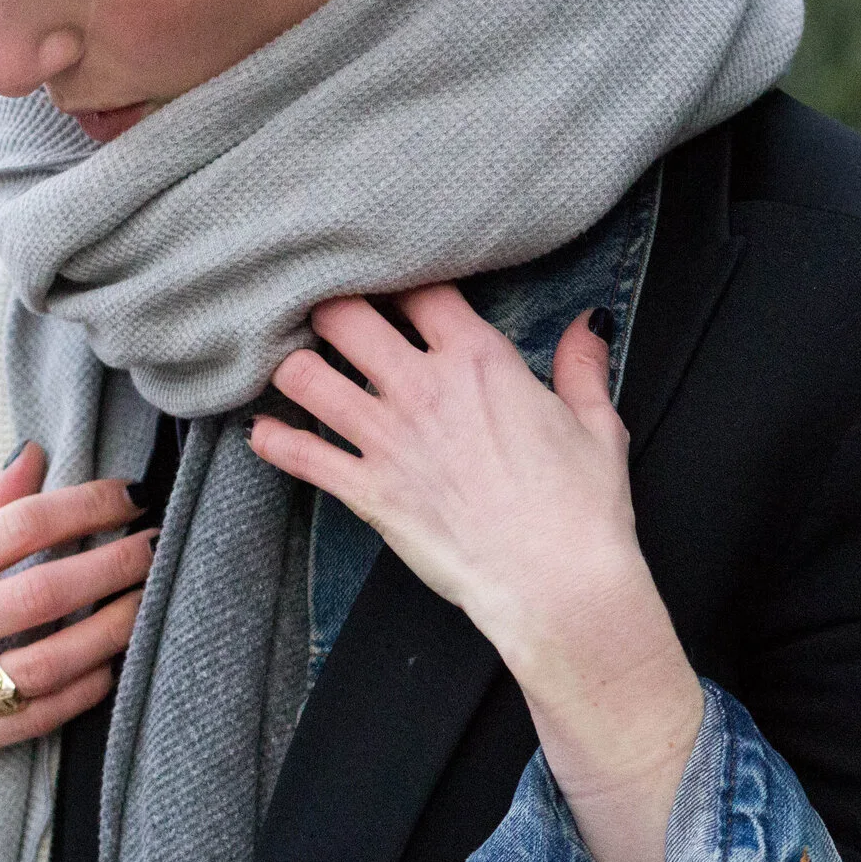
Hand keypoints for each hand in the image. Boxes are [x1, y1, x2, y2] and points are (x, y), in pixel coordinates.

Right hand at [0, 444, 152, 810]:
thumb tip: (34, 455)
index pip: (15, 528)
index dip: (83, 507)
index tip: (130, 495)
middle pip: (41, 595)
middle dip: (113, 566)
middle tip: (159, 544)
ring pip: (46, 664)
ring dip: (110, 632)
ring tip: (150, 601)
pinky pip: (37, 718)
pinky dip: (85, 690)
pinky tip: (113, 663)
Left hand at [249, 288, 703, 861]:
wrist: (558, 583)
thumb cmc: (582, 509)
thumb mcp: (596, 426)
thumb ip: (582, 368)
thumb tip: (587, 324)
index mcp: (479, 361)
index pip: (419, 289)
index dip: (397, 278)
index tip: (390, 283)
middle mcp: (423, 388)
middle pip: (345, 316)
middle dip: (330, 310)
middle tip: (325, 316)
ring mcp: (388, 439)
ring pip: (306, 376)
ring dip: (293, 368)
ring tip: (293, 367)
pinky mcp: (368, 492)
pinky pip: (300, 455)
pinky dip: (274, 443)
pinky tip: (263, 434)